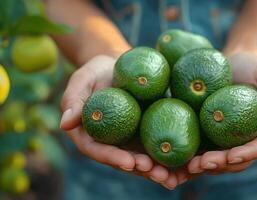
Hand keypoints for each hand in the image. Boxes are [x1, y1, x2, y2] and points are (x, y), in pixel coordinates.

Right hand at [60, 55, 185, 188]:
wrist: (121, 65)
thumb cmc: (98, 70)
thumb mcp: (84, 79)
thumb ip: (74, 99)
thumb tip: (65, 124)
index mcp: (90, 134)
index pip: (98, 150)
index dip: (113, 158)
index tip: (129, 162)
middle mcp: (111, 141)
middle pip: (123, 160)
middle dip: (140, 170)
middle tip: (157, 173)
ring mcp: (130, 139)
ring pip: (142, 159)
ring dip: (157, 170)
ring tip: (173, 176)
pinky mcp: (147, 132)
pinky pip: (157, 146)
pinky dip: (169, 157)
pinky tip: (186, 163)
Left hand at [187, 52, 256, 174]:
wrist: (232, 66)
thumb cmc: (253, 68)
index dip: (248, 154)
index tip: (232, 156)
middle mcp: (248, 139)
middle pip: (238, 160)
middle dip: (221, 165)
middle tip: (203, 164)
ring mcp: (229, 140)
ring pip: (220, 161)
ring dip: (204, 167)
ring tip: (189, 166)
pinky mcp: (211, 136)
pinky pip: (204, 151)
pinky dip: (193, 158)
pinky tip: (179, 162)